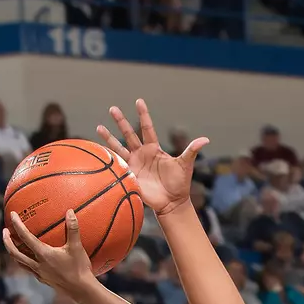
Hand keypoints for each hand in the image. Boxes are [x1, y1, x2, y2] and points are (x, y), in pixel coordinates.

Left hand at [5, 208, 98, 290]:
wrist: (82, 290)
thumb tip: (70, 211)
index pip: (25, 237)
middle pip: (14, 253)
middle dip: (7, 241)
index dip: (17, 224)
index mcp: (43, 254)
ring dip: (13, 252)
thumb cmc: (80, 268)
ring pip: (20, 262)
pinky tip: (31, 258)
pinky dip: (25, 261)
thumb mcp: (77, 247)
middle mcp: (37, 265)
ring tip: (13, 245)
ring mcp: (39, 274)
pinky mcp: (43, 280)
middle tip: (5, 230)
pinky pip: (29, 269)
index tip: (12, 214)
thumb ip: (73, 228)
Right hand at [96, 99, 209, 215]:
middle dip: (121, 121)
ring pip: (119, 147)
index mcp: (154, 149)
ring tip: (98, 126)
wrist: (171, 202)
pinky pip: (117, 165)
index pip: (147, 128)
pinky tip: (98, 150)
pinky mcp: (129, 175)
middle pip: (129, 134)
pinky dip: (108, 158)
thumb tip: (206, 139)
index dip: (143, 115)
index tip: (138, 101)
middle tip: (112, 109)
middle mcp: (142, 154)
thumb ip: (191, 151)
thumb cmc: (180, 184)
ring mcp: (134, 164)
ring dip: (109, 138)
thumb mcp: (185, 165)